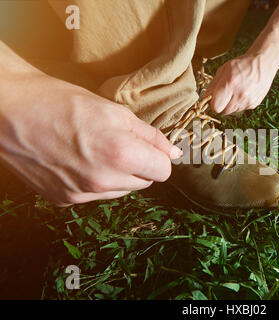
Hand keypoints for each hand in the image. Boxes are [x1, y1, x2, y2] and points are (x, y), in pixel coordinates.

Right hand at [0, 73, 181, 205]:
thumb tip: (174, 153)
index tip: (148, 147)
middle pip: (144, 183)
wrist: (10, 111)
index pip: (163, 171)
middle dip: (139, 165)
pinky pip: (96, 195)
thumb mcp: (115, 111)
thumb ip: (150, 136)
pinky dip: (96, 181)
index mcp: (120, 155)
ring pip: (121, 191)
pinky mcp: (65, 200)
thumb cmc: (62, 102)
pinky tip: (79, 161)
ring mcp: (82, 195)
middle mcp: (103, 182)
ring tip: (96, 150)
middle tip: (118, 142)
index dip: (158, 157)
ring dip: (119, 175)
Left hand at [205, 53, 276, 114]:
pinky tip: (243, 92)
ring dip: (230, 104)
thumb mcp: (223, 70)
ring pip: (232, 111)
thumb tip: (204, 99)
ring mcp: (248, 101)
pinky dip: (239, 103)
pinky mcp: (254, 104)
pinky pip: (241, 109)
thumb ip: (212, 85)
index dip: (213, 104)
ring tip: (235, 91)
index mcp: (230, 84)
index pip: (216, 107)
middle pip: (223, 112)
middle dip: (221, 105)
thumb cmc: (241, 65)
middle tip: (224, 94)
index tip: (214, 98)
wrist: (263, 63)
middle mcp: (240, 95)